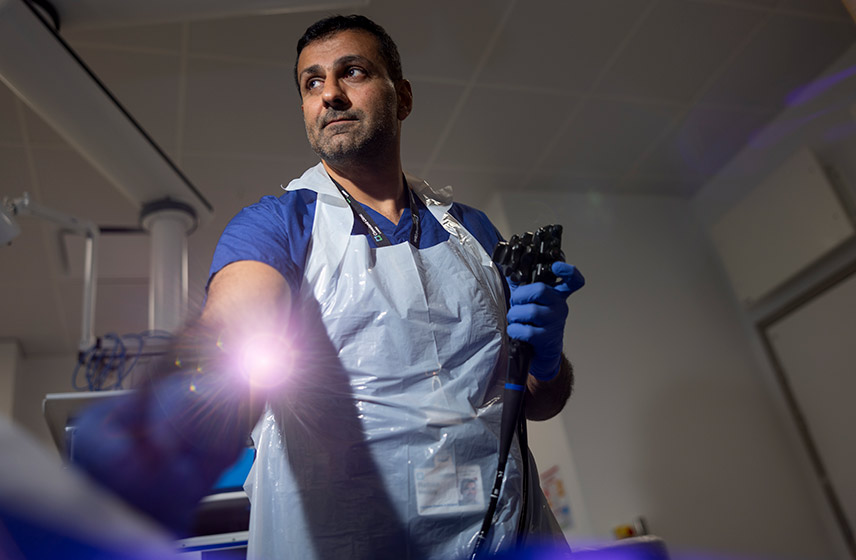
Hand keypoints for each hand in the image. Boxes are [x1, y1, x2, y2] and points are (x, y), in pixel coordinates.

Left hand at [506, 262, 584, 379]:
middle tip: (516, 302)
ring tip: (514, 319)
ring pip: (531, 311)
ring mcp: (555, 322)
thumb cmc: (533, 323)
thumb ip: (520, 286)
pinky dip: (515, 330)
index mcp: (557, 295)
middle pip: (540, 290)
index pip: (573, 281)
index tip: (556, 266)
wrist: (541, 352)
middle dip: (520, 295)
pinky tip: (514, 331)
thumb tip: (506, 271)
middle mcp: (560, 306)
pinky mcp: (547, 338)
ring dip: (515, 314)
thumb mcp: (530, 302)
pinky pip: (527, 331)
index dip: (568, 271)